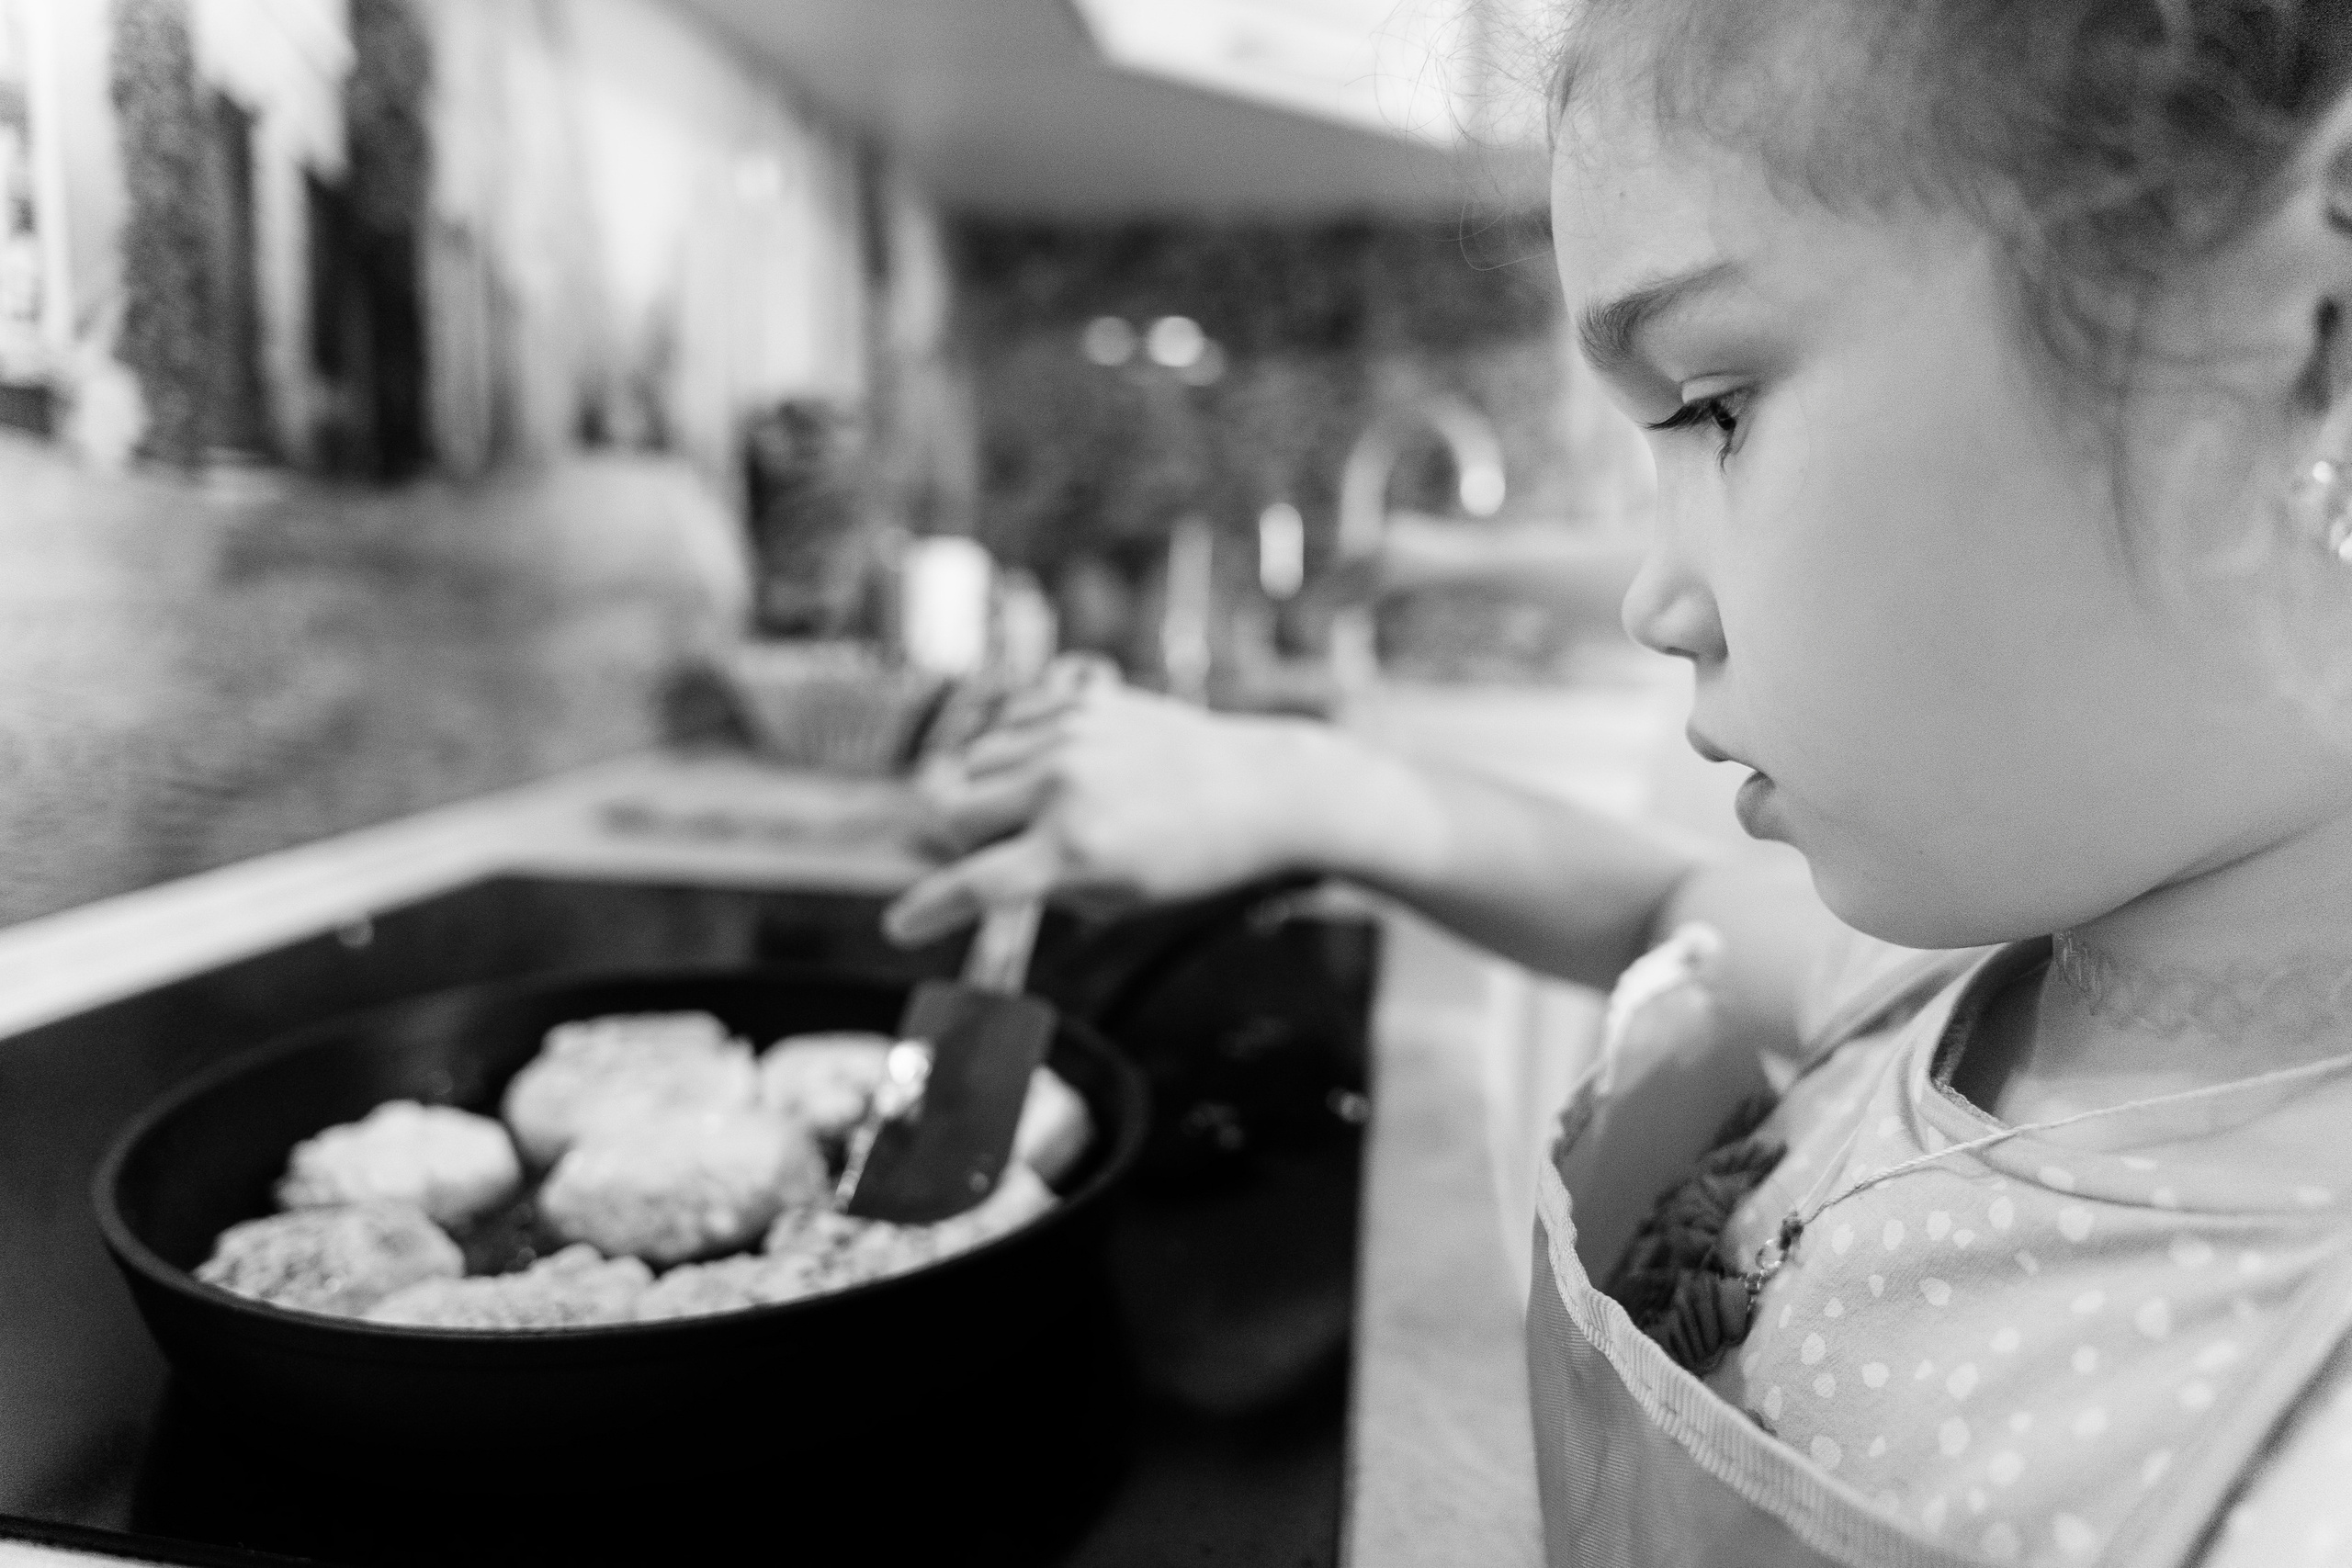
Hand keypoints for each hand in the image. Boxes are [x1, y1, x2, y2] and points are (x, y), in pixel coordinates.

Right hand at [882, 677, 1340, 945]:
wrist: (1258, 787)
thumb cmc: (1189, 859)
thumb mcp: (1117, 895)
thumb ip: (1042, 884)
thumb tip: (975, 872)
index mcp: (1076, 849)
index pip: (977, 886)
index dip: (929, 911)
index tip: (900, 927)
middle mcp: (1064, 785)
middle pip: (953, 812)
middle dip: (962, 840)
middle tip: (1003, 850)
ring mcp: (1071, 734)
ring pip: (974, 763)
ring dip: (987, 792)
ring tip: (1043, 808)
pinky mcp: (1083, 700)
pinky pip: (1007, 721)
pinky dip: (1013, 749)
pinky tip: (1054, 766)